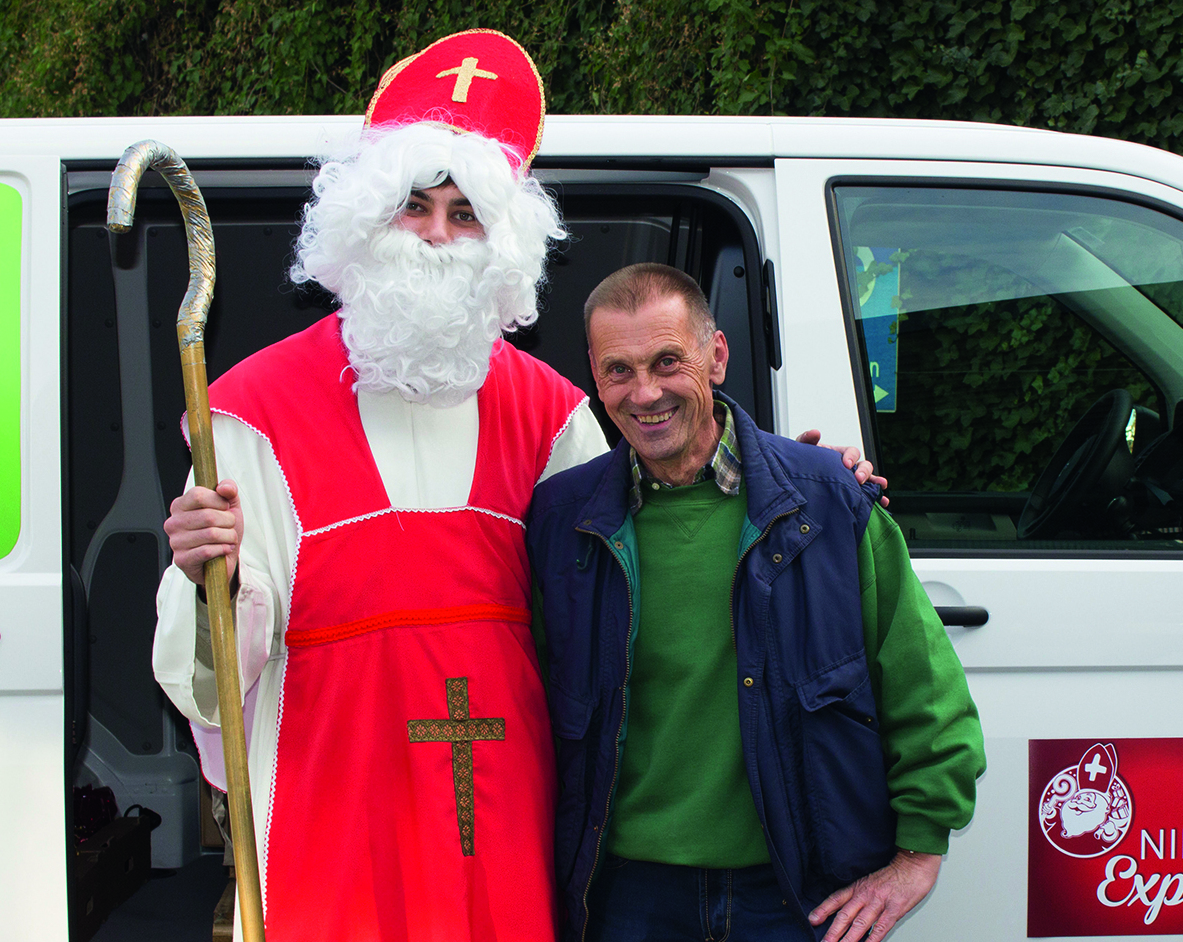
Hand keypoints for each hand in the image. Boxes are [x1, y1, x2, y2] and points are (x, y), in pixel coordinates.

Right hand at [163, 479, 243, 586]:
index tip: (224, 508)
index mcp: (180, 506)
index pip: (198, 495)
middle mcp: (174, 523)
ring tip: (227, 539)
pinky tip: (224, 549)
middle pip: (208, 516)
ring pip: (211, 534)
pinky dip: (222, 549)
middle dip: (228, 522)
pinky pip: (207, 551)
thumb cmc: (222, 531)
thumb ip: (229, 490)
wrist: (222, 559)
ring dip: (228, 537)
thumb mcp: (229, 507)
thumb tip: (225, 487)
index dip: (219, 501)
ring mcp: (175, 542)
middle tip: (229, 527)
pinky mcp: (182, 559)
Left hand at [795, 430, 888, 507]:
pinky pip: (867, 495)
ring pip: (869, 479)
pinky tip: (882, 502)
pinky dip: (877, 497)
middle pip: (864, 465)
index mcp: (839, 455)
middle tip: (858, 479)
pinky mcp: (851, 493)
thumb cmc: (802, 464)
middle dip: (864, 471)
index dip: (851, 457)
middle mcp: (848, 468)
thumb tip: (815, 433)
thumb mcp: (802, 451)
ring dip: (875, 482)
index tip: (846, 464)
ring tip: (880, 486)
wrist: (797, 481)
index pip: (851, 452)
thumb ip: (806, 439)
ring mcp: (851, 480)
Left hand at [809, 850, 940, 941]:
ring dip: (849, 938)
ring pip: (860, 923)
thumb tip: (848, 910)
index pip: (837, 899)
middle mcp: (866, 895)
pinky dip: (873, 938)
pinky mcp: (895, 909)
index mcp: (859, 887)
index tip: (812, 919)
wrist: (913, 864)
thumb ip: (860, 895)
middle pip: (845, 915)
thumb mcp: (871, 881)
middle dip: (833, 931)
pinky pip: (881, 927)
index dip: (824, 909)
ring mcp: (880, 902)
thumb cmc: (894, 875)